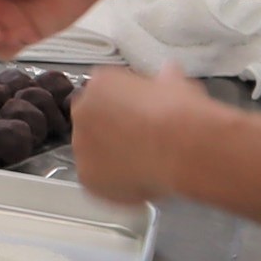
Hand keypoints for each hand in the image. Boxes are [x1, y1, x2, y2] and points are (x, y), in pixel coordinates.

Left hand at [70, 66, 227, 207]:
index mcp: (101, 82)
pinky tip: (139, 182)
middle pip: (93, 124)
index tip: (138, 121)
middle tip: (139, 144)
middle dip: (113, 134)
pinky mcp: (86, 175)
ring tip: (143, 166)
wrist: (180, 145)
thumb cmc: (180, 112)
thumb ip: (165, 80)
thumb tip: (171, 73)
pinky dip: (115, 186)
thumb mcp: (176, 84)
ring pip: (94, 153)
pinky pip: (99, 183)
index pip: (103, 96)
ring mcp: (80, 143)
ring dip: (112, 159)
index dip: (123, 112)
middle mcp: (82, 109)